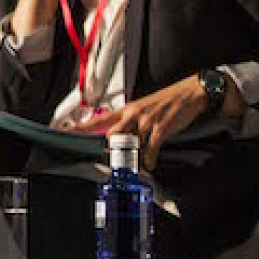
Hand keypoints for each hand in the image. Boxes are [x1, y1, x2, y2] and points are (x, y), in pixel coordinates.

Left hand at [74, 74, 223, 166]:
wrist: (190, 93)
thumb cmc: (167, 102)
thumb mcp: (143, 108)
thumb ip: (130, 122)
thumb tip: (119, 138)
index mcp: (127, 109)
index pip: (100, 119)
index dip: (82, 127)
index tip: (68, 133)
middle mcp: (133, 114)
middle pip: (112, 135)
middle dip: (111, 150)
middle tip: (114, 160)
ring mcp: (146, 120)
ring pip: (130, 144)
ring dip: (132, 158)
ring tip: (136, 165)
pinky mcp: (161, 127)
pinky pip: (150, 148)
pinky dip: (149, 159)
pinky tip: (150, 163)